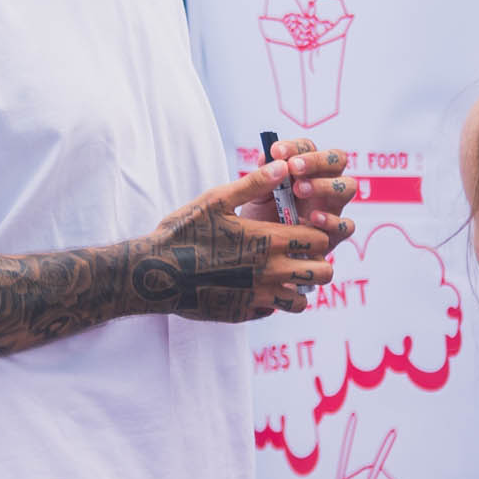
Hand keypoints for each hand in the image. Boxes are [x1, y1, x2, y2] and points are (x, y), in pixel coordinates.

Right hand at [134, 162, 334, 321]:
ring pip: (303, 299)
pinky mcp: (245, 313)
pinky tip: (254, 286)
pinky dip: (272, 300)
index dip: (315, 231)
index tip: (300, 226)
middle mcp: (271, 271)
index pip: (320, 239)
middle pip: (323, 272)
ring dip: (298, 285)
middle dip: (317, 261)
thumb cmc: (184, 231)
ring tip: (280, 272)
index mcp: (269, 240)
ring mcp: (260, 296)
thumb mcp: (216, 200)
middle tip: (297, 252)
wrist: (155, 274)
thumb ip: (254, 183)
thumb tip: (282, 165)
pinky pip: (274, 310)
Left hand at [249, 137, 356, 255]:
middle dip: (316, 160)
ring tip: (299, 190)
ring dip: (325, 185)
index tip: (276, 152)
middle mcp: (323, 184)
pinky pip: (346, 225)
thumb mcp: (255, 194)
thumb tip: (269, 157)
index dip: (295, 146)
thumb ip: (262, 176)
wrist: (258, 250)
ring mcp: (332, 208)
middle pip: (337, 160)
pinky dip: (332, 220)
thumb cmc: (260, 216)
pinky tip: (313, 218)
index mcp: (305, 170)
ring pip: (348, 187)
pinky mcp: (334, 235)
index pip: (309, 148)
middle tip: (293, 167)